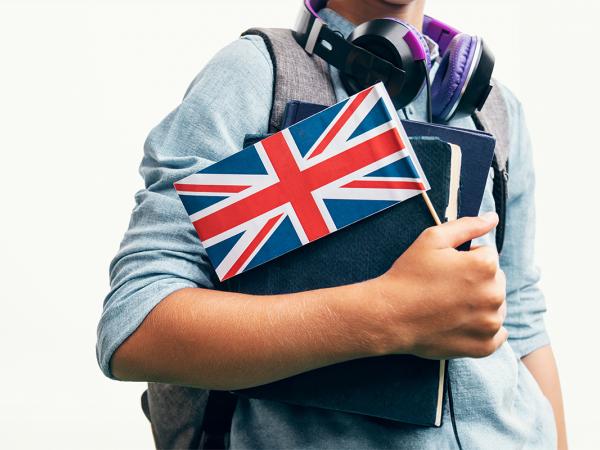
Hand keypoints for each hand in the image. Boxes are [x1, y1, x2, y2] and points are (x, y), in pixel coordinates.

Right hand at [370, 212, 506, 358]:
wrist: (389, 315)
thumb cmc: (408, 275)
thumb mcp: (432, 239)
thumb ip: (467, 225)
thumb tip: (492, 218)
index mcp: (485, 266)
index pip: (487, 255)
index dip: (465, 259)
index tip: (445, 269)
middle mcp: (494, 295)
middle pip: (495, 280)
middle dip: (476, 281)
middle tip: (445, 288)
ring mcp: (490, 323)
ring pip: (495, 306)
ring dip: (480, 304)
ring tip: (449, 306)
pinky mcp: (484, 346)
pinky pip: (496, 334)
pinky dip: (482, 329)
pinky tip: (460, 323)